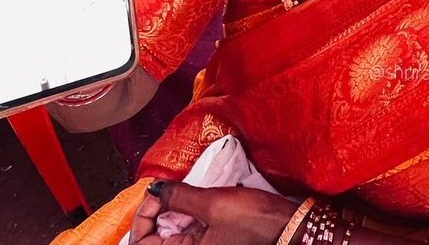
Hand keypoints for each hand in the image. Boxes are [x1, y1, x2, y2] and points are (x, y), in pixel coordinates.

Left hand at [129, 181, 297, 244]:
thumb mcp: (212, 204)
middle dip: (156, 211)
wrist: (286, 226)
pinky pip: (186, 229)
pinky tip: (190, 197)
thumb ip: (178, 197)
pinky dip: (184, 212)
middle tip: (166, 189)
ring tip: (178, 190)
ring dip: (169, 210)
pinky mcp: (210, 239)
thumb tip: (153, 189)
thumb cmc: (253, 219)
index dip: (142, 218)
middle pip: (154, 237)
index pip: (142, 244)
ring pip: (170, 231)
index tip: (155, 194)